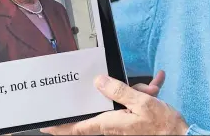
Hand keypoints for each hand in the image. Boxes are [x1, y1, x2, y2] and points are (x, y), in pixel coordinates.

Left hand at [41, 73, 188, 135]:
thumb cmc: (164, 126)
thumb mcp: (142, 103)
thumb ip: (119, 91)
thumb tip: (99, 82)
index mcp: (109, 124)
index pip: (78, 127)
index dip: (60, 126)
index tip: (46, 124)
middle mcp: (113, 128)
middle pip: (101, 109)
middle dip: (115, 93)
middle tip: (140, 90)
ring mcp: (123, 127)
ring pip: (119, 105)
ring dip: (134, 93)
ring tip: (153, 90)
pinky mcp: (133, 125)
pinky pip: (132, 106)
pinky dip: (143, 95)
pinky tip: (156, 85)